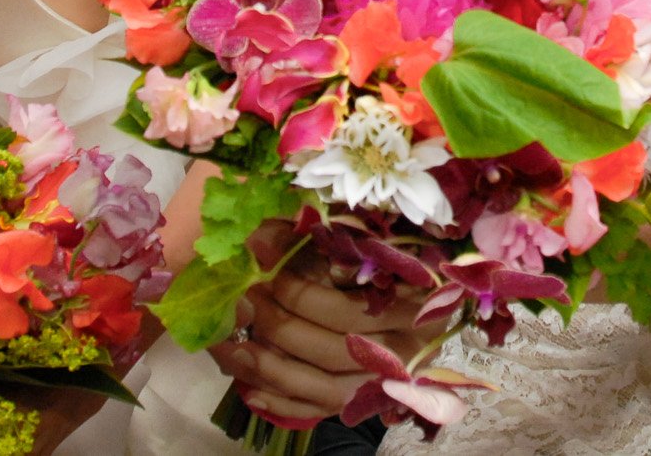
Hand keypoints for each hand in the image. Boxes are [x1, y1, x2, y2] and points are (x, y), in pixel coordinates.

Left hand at [209, 236, 434, 425]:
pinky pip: (321, 411)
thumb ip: (309, 241)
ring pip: (325, 389)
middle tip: (244, 302)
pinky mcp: (365, 404)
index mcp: (412, 306)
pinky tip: (249, 389)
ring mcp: (385, 385)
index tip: (264, 273)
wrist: (415, 307)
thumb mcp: (356, 245)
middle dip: (280, 327)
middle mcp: (404, 353)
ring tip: (234, 346)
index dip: (299, 294)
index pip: (345, 310)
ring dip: (273, 369)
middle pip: (333, 351)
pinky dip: (283, 402)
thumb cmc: (383, 262)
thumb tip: (257, 240)